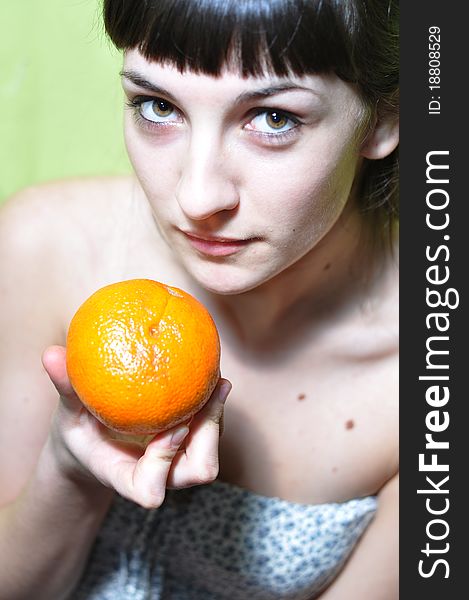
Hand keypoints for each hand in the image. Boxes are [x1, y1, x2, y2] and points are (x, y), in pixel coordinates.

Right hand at [42, 345, 230, 507]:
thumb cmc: (79, 433)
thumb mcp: (67, 413)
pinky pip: (211, 431)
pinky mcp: (188, 445)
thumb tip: (50, 354)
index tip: (168, 428)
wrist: (94, 447)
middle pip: (199, 470)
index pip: (149, 489)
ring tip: (218, 380)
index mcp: (126, 477)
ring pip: (210, 451)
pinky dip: (213, 407)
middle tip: (214, 390)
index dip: (164, 464)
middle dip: (210, 433)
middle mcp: (158, 475)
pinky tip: (209, 374)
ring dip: (217, 418)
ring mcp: (176, 462)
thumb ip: (65, 389)